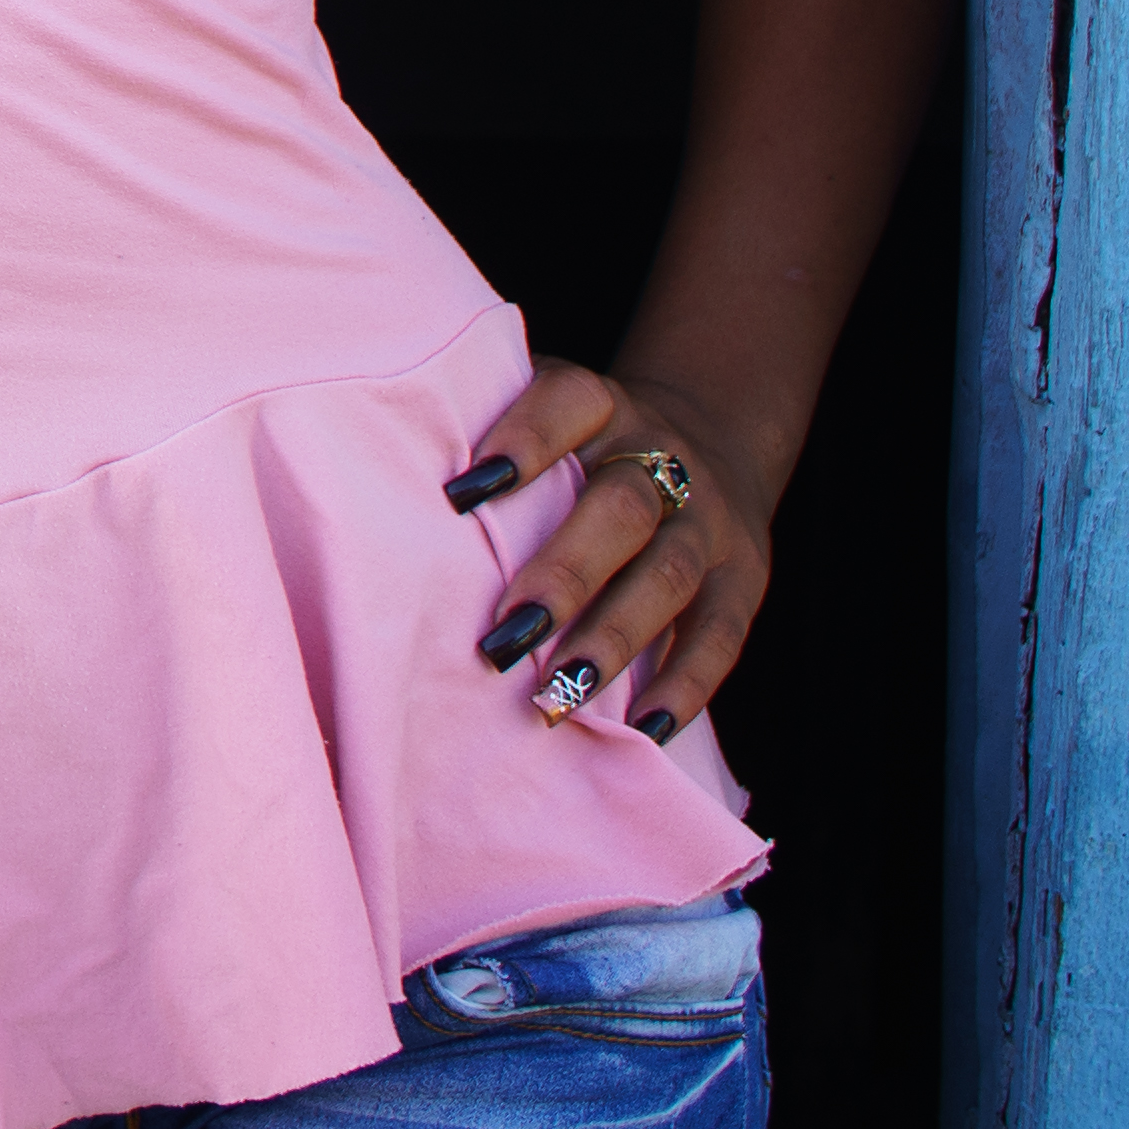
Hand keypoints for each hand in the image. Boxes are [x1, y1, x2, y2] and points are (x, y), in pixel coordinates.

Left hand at [443, 356, 774, 742]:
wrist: (714, 436)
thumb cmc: (584, 441)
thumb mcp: (551, 408)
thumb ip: (490, 427)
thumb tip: (383, 466)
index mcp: (605, 405)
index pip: (570, 402)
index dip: (523, 441)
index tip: (459, 494)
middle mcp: (665, 456)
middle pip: (622, 510)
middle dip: (563, 575)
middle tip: (503, 638)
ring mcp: (711, 520)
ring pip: (667, 576)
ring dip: (611, 640)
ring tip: (554, 696)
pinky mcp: (744, 581)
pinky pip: (721, 634)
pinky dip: (684, 684)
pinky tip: (642, 726)